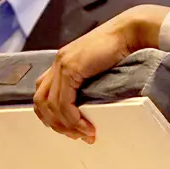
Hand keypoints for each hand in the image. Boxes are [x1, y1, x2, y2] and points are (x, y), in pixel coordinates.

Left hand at [33, 5, 168, 143]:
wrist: (128, 32)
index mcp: (61, 62)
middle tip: (74, 136)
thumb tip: (86, 107)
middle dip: (55, 124)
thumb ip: (86, 82)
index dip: (50, 115)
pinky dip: (73, 119)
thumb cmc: (119, 48)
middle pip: (40, 102)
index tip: (67, 128)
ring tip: (83, 134)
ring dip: (66, 125)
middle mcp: (57, 63)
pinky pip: (64, 103)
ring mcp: (62, 64)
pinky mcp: (71, 68)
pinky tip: (86, 126)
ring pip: (50, 106)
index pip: (42, 94)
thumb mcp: (97, 68)